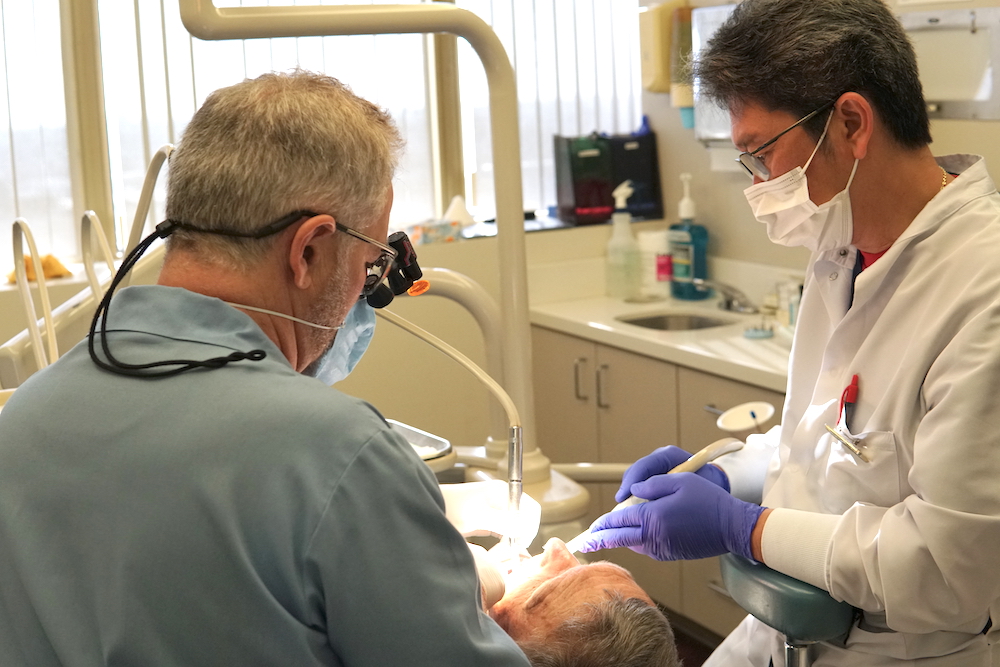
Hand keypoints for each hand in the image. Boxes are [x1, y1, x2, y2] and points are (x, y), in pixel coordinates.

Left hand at [584, 473, 763, 560]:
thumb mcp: (679, 481)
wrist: (732, 526)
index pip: (619, 521)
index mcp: (654, 516)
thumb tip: (632, 490)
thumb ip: (651, 484)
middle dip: (600, 540)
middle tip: (584, 543)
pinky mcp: (671, 553)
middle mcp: (655, 536)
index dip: (601, 524)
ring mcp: (663, 548)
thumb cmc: (708, 500)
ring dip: (621, 539)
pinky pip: (647, 548)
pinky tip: (635, 535)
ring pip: (633, 544)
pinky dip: (637, 541)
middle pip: (621, 538)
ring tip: (606, 535)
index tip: (588, 529)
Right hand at [616, 446, 729, 502]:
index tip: (624, 497)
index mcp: (669, 456)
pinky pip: (640, 487)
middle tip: (621, 506)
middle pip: (635, 472)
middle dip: (627, 489)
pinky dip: (636, 498)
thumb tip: (646, 498)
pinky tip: (636, 512)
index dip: (632, 481)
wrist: (717, 486)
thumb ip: (670, 488)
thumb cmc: (708, 485)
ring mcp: (657, 468)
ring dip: (630, 496)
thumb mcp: (692, 486)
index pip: (644, 465)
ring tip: (627, 512)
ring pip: (635, 480)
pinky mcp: (655, 478)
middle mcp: (660, 459)